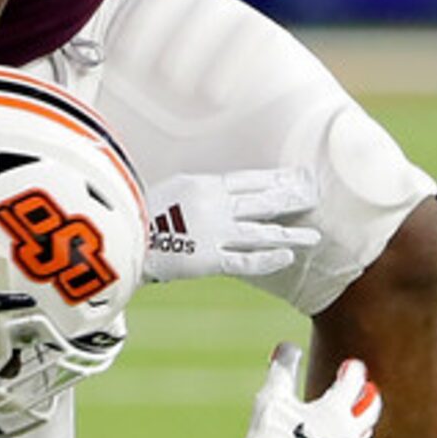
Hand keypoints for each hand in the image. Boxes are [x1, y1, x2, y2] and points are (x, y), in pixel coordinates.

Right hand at [143, 168, 320, 283]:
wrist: (122, 237)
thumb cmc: (137, 211)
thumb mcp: (170, 188)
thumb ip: (197, 191)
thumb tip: (218, 192)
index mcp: (204, 185)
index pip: (249, 180)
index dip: (275, 179)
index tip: (296, 177)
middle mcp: (216, 206)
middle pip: (262, 202)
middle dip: (290, 199)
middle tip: (314, 197)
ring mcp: (215, 233)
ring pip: (261, 232)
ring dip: (289, 234)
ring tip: (313, 236)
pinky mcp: (210, 260)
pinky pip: (246, 260)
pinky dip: (267, 259)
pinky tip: (287, 257)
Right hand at [241, 343, 378, 437]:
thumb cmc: (271, 437)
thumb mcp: (272, 397)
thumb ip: (282, 369)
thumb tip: (287, 345)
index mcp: (336, 410)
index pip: (354, 382)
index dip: (352, 370)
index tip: (350, 365)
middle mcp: (351, 433)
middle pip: (371, 408)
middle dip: (369, 395)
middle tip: (366, 387)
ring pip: (367, 436)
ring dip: (364, 424)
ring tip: (358, 418)